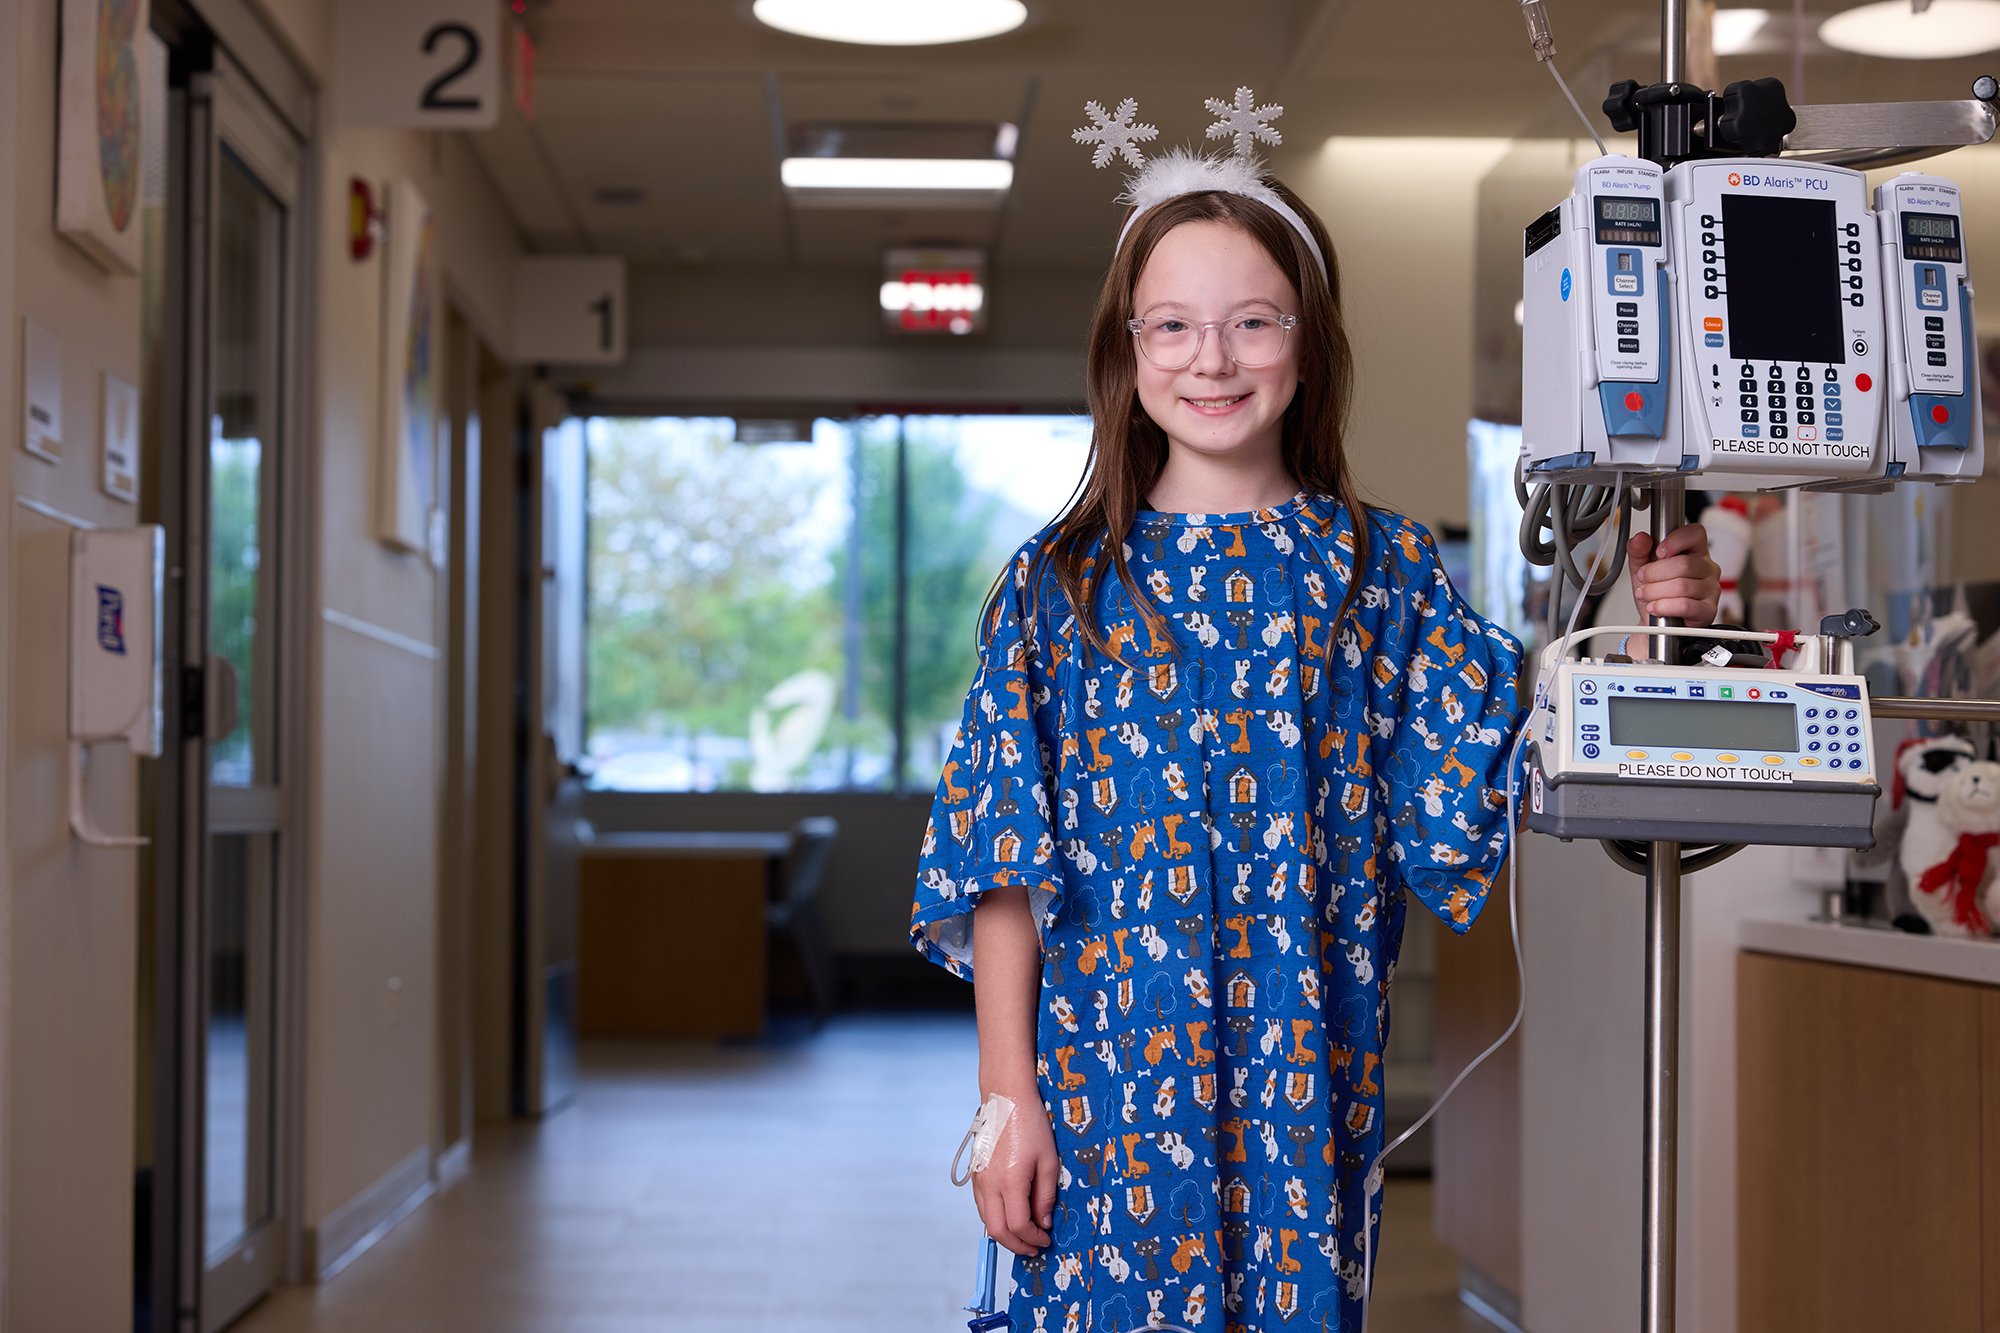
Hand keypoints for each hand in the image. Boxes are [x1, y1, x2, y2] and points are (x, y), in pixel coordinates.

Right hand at [971, 1085, 1059, 1257]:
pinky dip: (995, 1218)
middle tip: (1034, 1248)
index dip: (1034, 1238)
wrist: (1006, 1099)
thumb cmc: (1031, 1125)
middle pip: (997, 1231)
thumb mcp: (1049, 1161)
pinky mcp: (975, 1174)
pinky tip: (1010, 1215)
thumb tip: (1044, 1223)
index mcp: (1010, 1181)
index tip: (1046, 1239)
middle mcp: (990, 1184)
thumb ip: (1045, 1196)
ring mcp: (979, 1180)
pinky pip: (982, 1206)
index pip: (1019, 1225)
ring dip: (1004, 1234)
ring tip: (1024, 1235)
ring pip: (986, 1221)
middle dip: (1016, 1245)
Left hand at [1627, 523, 1720, 627]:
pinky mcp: (1708, 610)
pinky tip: (1655, 607)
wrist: (1657, 623)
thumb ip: (1638, 552)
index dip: (1676, 540)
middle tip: (1643, 579)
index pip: (1695, 534)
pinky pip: (1685, 605)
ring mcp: (1711, 590)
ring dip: (1656, 592)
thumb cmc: (1656, 593)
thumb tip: (1640, 539)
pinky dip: (1664, 606)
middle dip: (1655, 573)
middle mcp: (1707, 568)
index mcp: (1694, 552)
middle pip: (1684, 564)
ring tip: (1645, 595)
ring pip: (1682, 586)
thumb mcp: (1642, 569)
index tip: (1658, 552)